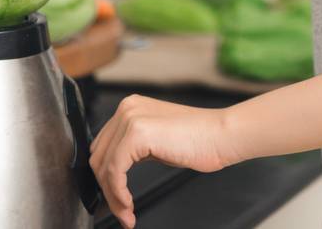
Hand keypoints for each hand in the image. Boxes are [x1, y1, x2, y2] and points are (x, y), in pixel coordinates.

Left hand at [90, 94, 240, 226]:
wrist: (222, 136)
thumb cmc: (199, 140)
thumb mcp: (157, 141)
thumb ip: (133, 149)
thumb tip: (112, 173)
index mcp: (130, 107)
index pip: (103, 146)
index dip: (104, 177)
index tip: (115, 199)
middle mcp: (127, 108)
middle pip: (98, 157)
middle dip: (107, 189)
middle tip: (122, 211)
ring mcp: (131, 118)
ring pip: (104, 166)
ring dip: (113, 196)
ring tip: (126, 213)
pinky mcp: (137, 133)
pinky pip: (115, 171)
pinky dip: (118, 193)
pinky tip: (129, 205)